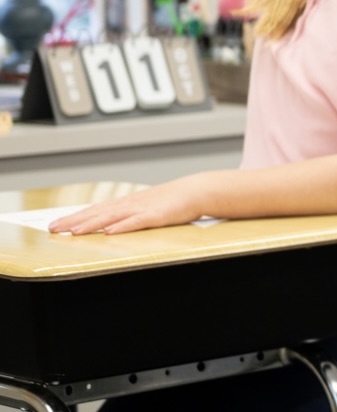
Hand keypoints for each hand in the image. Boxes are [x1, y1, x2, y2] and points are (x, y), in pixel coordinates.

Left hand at [48, 177, 206, 234]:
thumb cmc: (173, 201)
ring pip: (112, 217)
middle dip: (74, 221)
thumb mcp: (147, 206)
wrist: (197, 190)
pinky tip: (109, 231)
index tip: (55, 224)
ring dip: (91, 224)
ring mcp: (142, 209)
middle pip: (97, 213)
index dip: (74, 217)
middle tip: (53, 229)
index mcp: (126, 203)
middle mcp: (130, 204)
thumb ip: (128, 215)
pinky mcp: (156, 216)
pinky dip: (122, 226)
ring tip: (73, 231)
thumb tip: (109, 226)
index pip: (95, 210)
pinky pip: (136, 222)